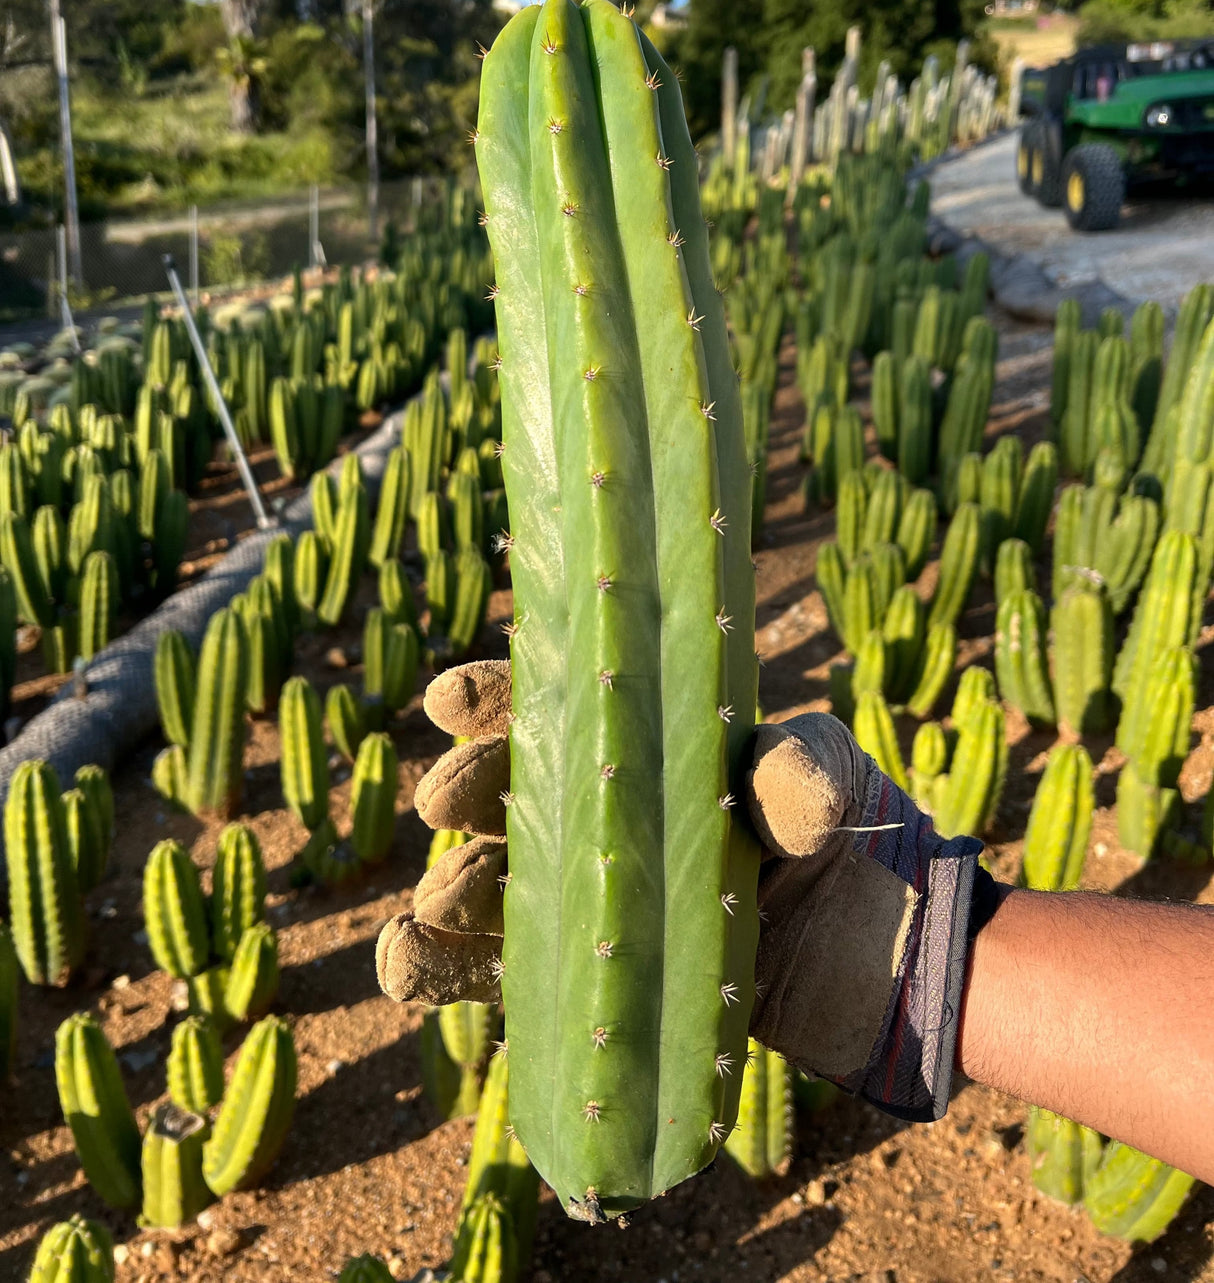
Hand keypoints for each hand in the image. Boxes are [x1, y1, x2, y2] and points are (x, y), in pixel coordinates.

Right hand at [377, 662, 984, 1121]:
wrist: (888, 959)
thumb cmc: (856, 839)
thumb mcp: (833, 785)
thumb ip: (801, 776)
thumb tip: (778, 779)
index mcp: (646, 746)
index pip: (555, 707)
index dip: (494, 698)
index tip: (453, 698)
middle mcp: (607, 816)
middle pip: (509, 793)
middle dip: (469, 789)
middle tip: (450, 797)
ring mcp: (598, 898)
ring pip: (493, 885)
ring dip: (447, 891)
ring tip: (424, 910)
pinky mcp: (598, 980)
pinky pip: (508, 973)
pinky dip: (449, 970)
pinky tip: (404, 965)